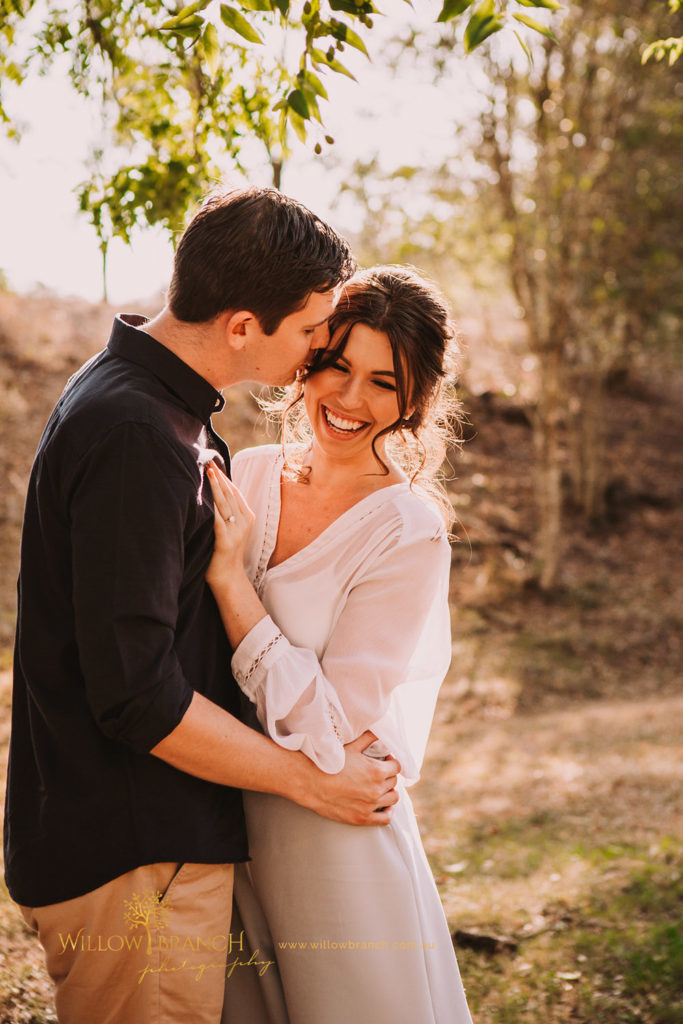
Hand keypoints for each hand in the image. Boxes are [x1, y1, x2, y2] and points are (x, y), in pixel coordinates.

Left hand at [206, 463, 254, 590]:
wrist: (228, 579)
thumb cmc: (223, 554)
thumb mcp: (231, 530)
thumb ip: (227, 514)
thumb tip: (214, 494)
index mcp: (247, 518)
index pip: (235, 492)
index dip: (224, 477)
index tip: (214, 464)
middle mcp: (244, 522)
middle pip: (230, 494)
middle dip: (219, 477)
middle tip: (208, 462)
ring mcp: (236, 531)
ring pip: (224, 502)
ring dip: (215, 486)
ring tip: (207, 471)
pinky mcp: (225, 540)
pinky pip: (217, 519)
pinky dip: (210, 505)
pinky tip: (203, 495)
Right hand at [302, 732, 400, 825]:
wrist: (311, 783)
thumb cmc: (330, 763)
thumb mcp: (351, 747)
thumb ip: (368, 738)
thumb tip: (378, 732)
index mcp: (377, 771)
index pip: (397, 767)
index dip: (391, 762)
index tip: (385, 760)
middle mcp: (377, 789)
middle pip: (394, 781)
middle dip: (388, 775)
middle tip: (379, 772)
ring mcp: (370, 805)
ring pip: (393, 798)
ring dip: (388, 791)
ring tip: (380, 787)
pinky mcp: (362, 818)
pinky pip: (385, 818)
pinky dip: (387, 812)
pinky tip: (383, 805)